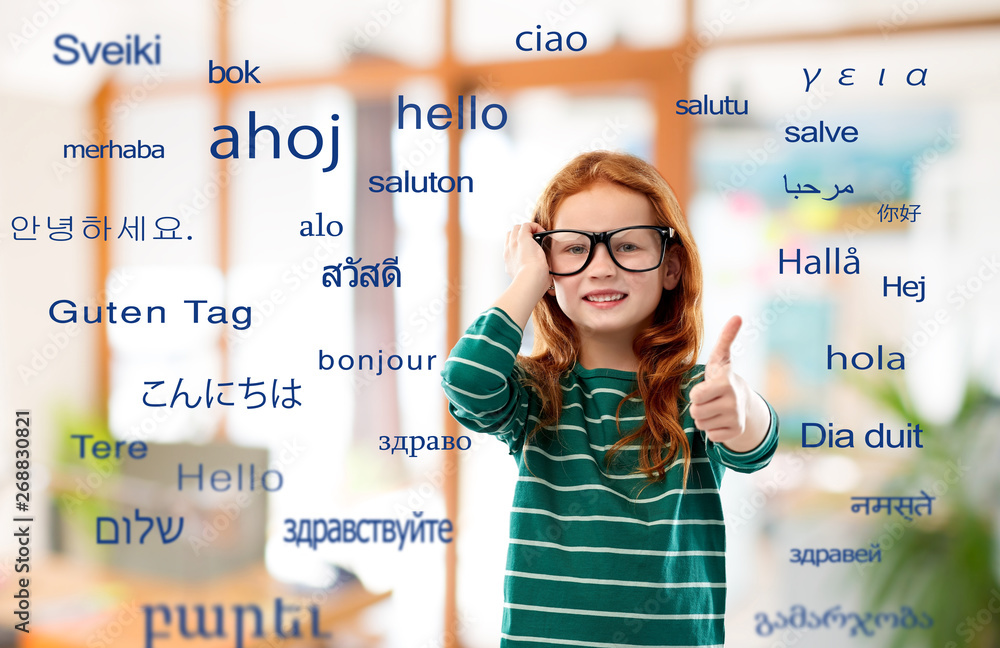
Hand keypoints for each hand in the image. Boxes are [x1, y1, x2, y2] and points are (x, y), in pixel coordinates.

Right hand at [504, 223, 550, 293]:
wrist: (529, 281)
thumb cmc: (532, 284)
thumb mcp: (531, 280)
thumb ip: (536, 276)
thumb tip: (548, 280)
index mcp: (510, 263)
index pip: (510, 248)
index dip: (519, 245)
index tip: (529, 248)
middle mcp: (509, 252)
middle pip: (510, 236)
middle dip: (521, 235)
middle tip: (534, 241)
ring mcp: (514, 244)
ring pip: (516, 228)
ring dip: (527, 230)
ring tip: (538, 236)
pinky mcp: (522, 238)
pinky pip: (527, 225)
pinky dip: (535, 226)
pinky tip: (542, 233)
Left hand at [689, 316, 748, 443]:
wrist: (744, 402)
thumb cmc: (723, 377)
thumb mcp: (721, 358)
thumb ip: (726, 338)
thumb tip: (737, 316)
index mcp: (726, 384)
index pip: (695, 396)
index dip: (697, 393)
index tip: (707, 388)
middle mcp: (733, 402)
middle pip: (696, 412)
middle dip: (698, 406)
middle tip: (709, 399)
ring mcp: (735, 419)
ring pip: (701, 425)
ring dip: (704, 418)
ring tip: (715, 408)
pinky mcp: (736, 433)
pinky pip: (711, 436)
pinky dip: (713, 429)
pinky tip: (721, 419)